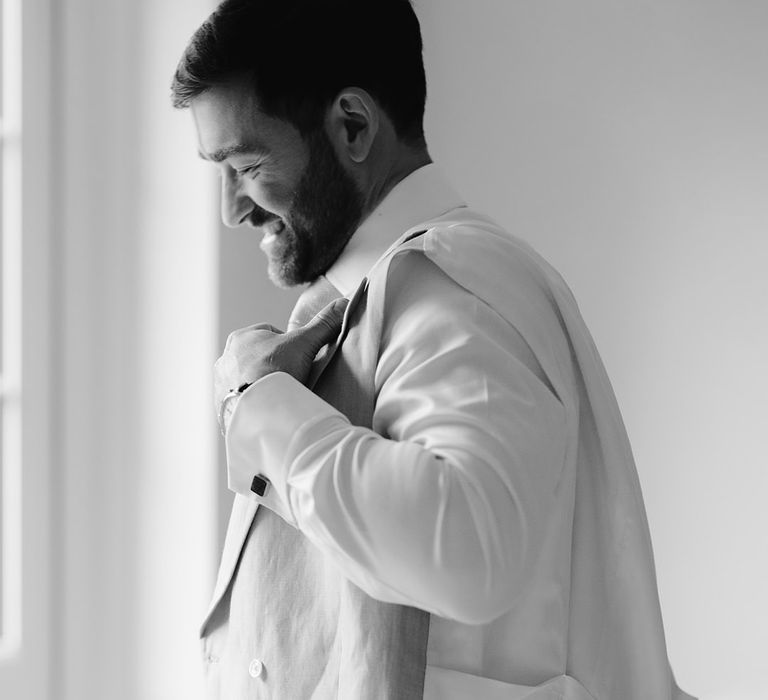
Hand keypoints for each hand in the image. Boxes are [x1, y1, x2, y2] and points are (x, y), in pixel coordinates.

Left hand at [214, 297, 348, 409]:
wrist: (257, 410)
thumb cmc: (276, 370)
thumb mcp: (305, 343)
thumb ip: (324, 324)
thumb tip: (346, 302)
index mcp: (241, 338)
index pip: (268, 335)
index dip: (287, 346)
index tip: (298, 360)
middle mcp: (226, 358)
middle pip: (256, 358)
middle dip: (272, 367)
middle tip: (291, 379)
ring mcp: (220, 384)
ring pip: (247, 381)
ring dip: (260, 387)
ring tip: (280, 398)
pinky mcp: (221, 407)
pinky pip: (240, 404)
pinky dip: (252, 406)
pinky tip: (268, 411)